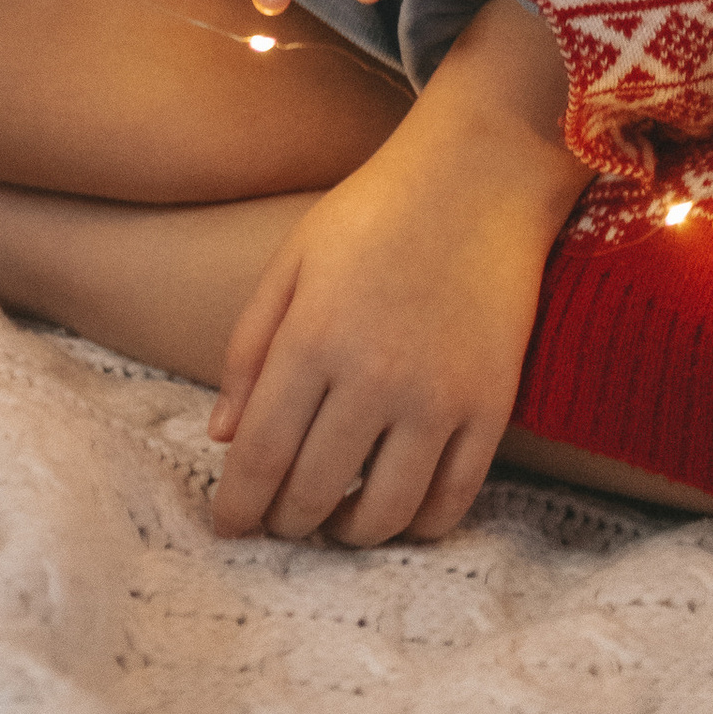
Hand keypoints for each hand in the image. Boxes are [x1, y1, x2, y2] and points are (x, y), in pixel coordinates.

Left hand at [207, 0, 585, 544]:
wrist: (477, 179)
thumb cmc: (371, 213)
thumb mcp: (291, 262)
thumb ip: (250, 349)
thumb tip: (221, 436)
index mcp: (313, 337)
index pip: (261, 453)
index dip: (239, 504)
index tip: (227, 527)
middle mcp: (374, 378)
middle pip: (316, 490)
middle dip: (286, 520)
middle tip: (277, 523)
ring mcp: (439, 400)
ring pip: (385, 512)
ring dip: (349, 533)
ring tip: (332, 522)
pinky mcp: (490, 409)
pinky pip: (453, 501)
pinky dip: (420, 526)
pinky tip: (397, 512)